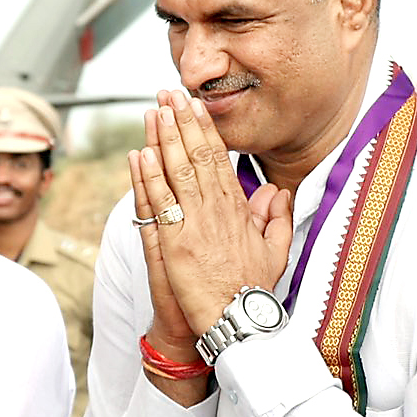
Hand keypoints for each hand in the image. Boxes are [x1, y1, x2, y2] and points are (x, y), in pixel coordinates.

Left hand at [132, 91, 291, 337]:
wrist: (238, 322)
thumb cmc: (254, 291)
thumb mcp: (276, 251)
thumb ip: (277, 219)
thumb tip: (276, 192)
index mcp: (237, 210)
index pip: (218, 160)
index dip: (205, 130)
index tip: (194, 106)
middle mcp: (215, 212)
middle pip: (196, 157)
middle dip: (181, 122)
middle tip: (169, 93)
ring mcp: (193, 226)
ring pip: (176, 173)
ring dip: (163, 139)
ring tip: (153, 111)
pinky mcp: (174, 245)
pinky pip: (158, 204)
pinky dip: (147, 177)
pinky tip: (139, 153)